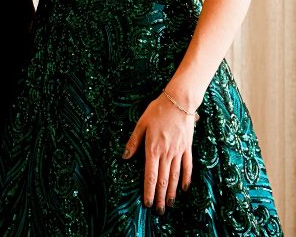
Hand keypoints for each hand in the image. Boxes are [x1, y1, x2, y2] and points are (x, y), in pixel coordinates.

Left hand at [122, 93, 195, 212]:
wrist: (179, 102)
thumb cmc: (157, 111)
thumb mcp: (141, 124)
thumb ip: (133, 142)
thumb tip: (125, 157)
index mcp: (153, 149)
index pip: (150, 176)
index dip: (149, 191)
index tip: (147, 203)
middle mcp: (167, 153)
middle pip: (163, 180)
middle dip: (160, 197)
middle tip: (158, 211)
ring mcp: (179, 152)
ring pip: (175, 177)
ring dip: (172, 192)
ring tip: (169, 205)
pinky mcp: (187, 148)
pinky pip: (187, 167)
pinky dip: (186, 179)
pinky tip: (184, 189)